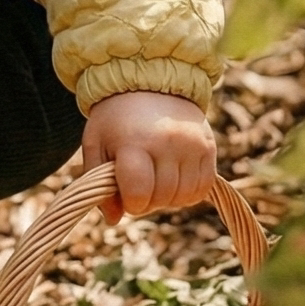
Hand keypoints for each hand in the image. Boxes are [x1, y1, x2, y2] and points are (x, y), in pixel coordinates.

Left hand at [80, 89, 215, 224]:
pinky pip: (201, 189)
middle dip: (146, 200)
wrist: (148, 84)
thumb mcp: (96, 144)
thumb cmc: (116, 120)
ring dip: (167, 197)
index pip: (137, 194)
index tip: (124, 190)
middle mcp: (167, 143)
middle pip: (161, 199)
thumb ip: (98, 184)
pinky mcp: (208, 148)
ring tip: (154, 176)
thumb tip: (113, 221)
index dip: (129, 201)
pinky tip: (172, 175)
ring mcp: (191, 145)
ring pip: (182, 198)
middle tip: (138, 182)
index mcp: (134, 142)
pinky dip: (186, 192)